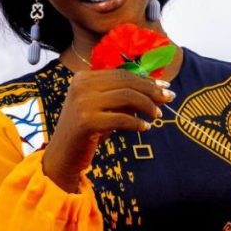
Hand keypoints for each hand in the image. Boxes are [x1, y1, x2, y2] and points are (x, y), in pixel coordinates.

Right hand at [43, 69, 175, 191]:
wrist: (62, 156)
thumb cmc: (86, 133)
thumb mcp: (103, 110)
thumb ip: (122, 98)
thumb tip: (156, 90)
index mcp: (83, 78)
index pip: (121, 74)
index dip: (146, 79)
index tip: (164, 85)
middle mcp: (81, 86)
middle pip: (126, 82)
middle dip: (151, 89)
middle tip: (169, 98)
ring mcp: (83, 103)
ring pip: (126, 96)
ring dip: (147, 105)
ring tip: (157, 115)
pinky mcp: (87, 121)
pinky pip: (121, 118)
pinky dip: (137, 122)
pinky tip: (145, 127)